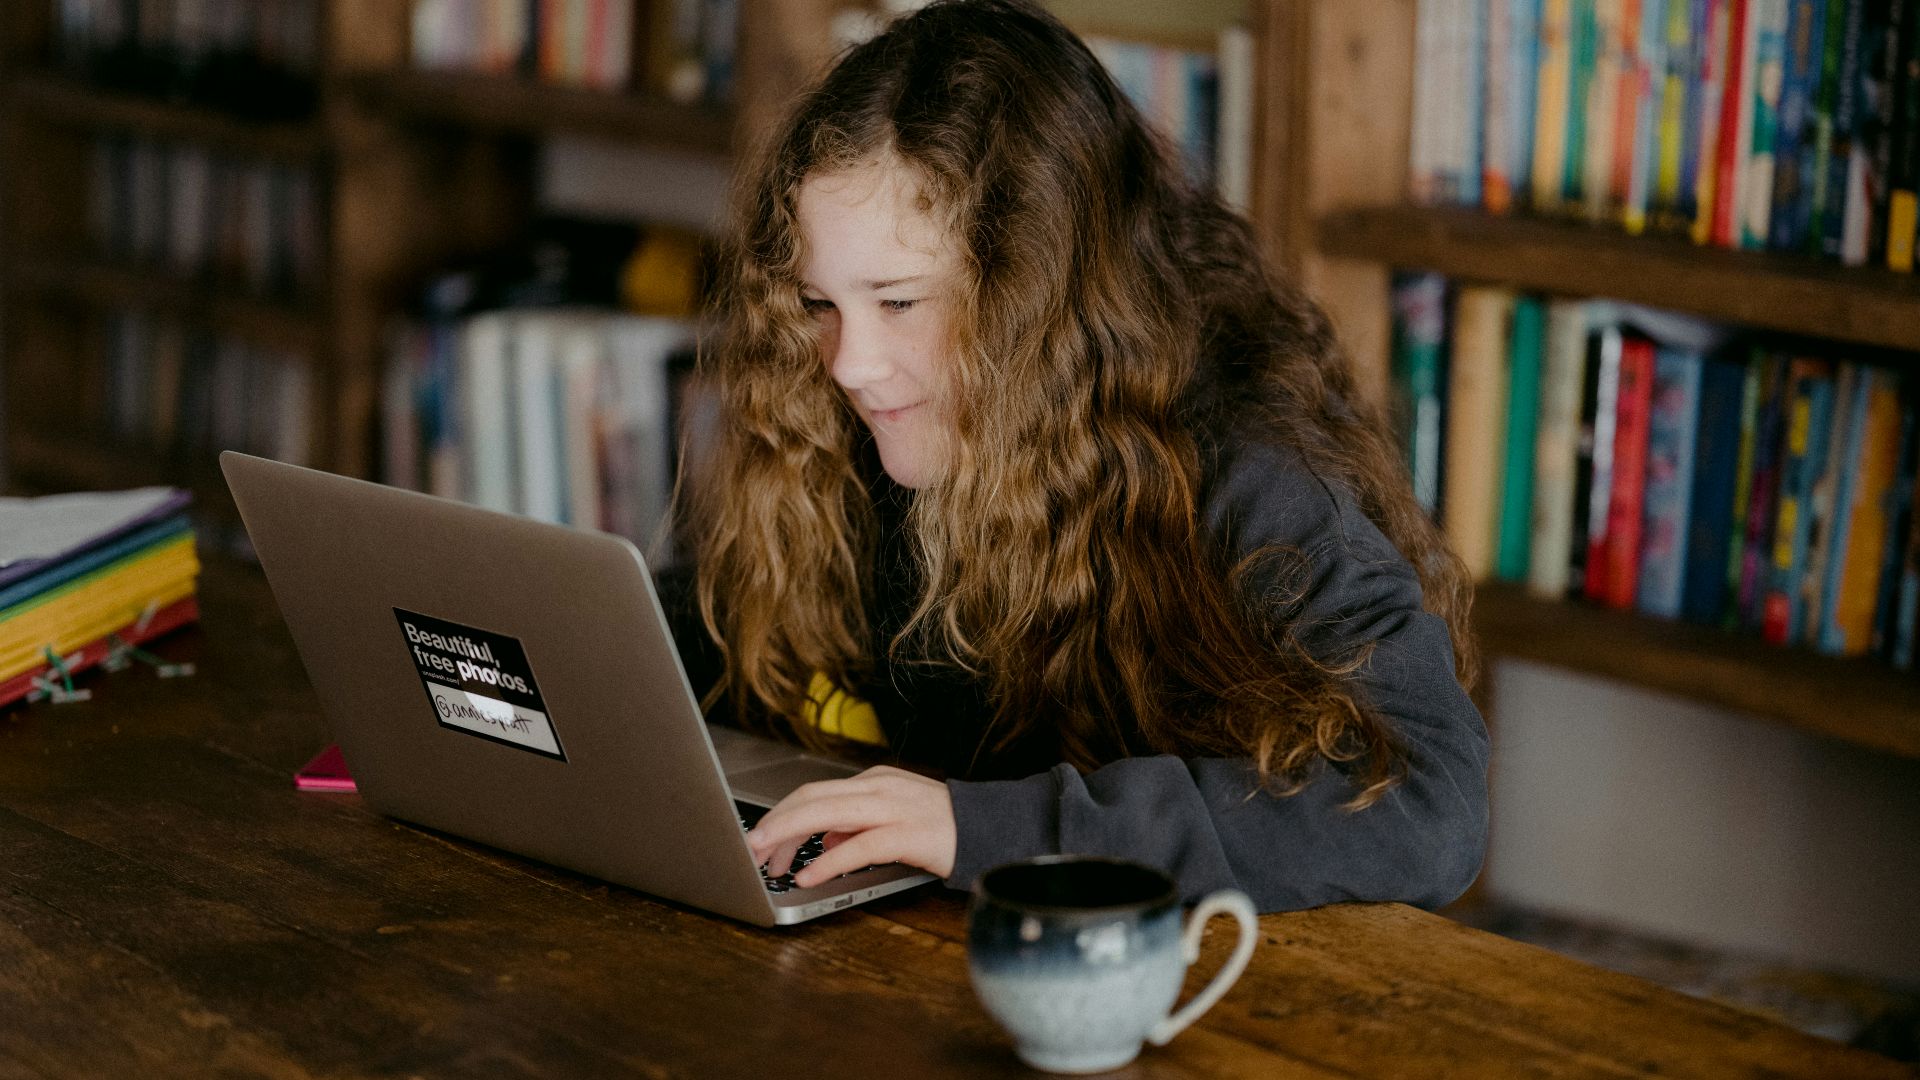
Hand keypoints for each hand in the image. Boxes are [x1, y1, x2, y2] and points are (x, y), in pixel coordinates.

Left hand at [743, 765, 955, 887]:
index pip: (813, 793)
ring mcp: (893, 808)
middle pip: (810, 798)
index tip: (760, 841)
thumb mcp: (893, 818)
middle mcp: (878, 787)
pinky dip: (828, 861)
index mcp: (873, 781)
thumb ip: (857, 825)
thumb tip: (824, 838)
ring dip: (789, 836)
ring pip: (826, 814)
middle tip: (750, 849)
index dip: (780, 817)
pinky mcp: (907, 834)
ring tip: (768, 860)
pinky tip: (810, 876)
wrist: (991, 829)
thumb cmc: (943, 827)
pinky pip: (858, 846)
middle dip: (774, 824)